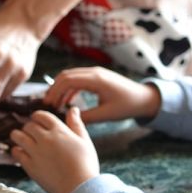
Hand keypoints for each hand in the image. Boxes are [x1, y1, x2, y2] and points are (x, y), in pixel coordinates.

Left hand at [11, 107, 98, 192]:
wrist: (80, 188)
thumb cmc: (86, 165)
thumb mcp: (84, 141)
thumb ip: (76, 124)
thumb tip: (73, 109)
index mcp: (59, 131)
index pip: (41, 115)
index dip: (37, 117)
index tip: (37, 121)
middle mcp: (45, 139)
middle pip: (28, 125)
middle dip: (29, 128)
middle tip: (31, 134)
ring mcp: (36, 152)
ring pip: (17, 136)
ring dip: (18, 136)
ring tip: (22, 141)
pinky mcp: (29, 166)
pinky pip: (16, 153)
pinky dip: (17, 151)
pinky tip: (22, 153)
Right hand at [43, 67, 161, 123]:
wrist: (144, 97)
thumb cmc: (127, 106)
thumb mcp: (106, 115)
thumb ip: (86, 117)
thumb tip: (67, 120)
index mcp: (96, 80)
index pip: (67, 80)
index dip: (55, 92)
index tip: (48, 105)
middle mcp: (94, 72)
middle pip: (65, 75)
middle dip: (54, 89)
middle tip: (47, 104)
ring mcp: (95, 73)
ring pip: (70, 76)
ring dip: (60, 88)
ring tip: (54, 104)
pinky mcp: (97, 76)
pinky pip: (78, 79)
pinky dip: (69, 88)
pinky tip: (66, 101)